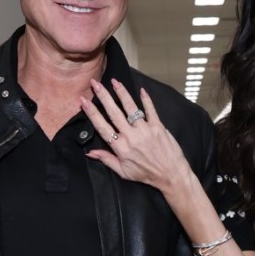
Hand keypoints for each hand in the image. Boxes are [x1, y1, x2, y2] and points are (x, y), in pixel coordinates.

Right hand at [79, 79, 195, 193]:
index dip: (91, 113)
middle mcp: (131, 136)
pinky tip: (141, 90)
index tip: (83, 100)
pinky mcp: (158, 127)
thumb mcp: (123, 172)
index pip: (102, 127)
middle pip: (114, 112)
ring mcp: (145, 130)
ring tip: (114, 81)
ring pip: (131, 108)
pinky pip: (151, 110)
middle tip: (95, 83)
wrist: (171, 174)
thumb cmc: (146, 174)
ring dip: (122, 93)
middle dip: (103, 96)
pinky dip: (146, 100)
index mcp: (120, 147)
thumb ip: (106, 159)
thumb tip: (90, 153)